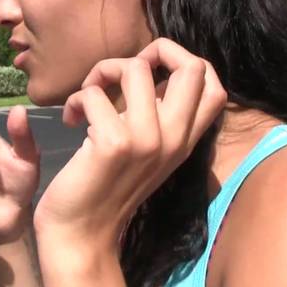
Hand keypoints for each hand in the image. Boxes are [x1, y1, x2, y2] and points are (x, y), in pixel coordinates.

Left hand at [32, 38, 227, 247]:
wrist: (80, 235)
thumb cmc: (106, 187)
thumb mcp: (147, 151)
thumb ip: (159, 116)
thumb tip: (152, 69)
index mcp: (185, 141)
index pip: (215, 86)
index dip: (186, 61)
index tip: (152, 71)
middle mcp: (174, 139)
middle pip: (193, 67)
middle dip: (155, 50)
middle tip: (123, 75)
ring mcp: (147, 141)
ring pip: (136, 68)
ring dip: (102, 73)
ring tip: (88, 96)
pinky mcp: (114, 144)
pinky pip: (94, 93)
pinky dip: (76, 100)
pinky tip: (71, 120)